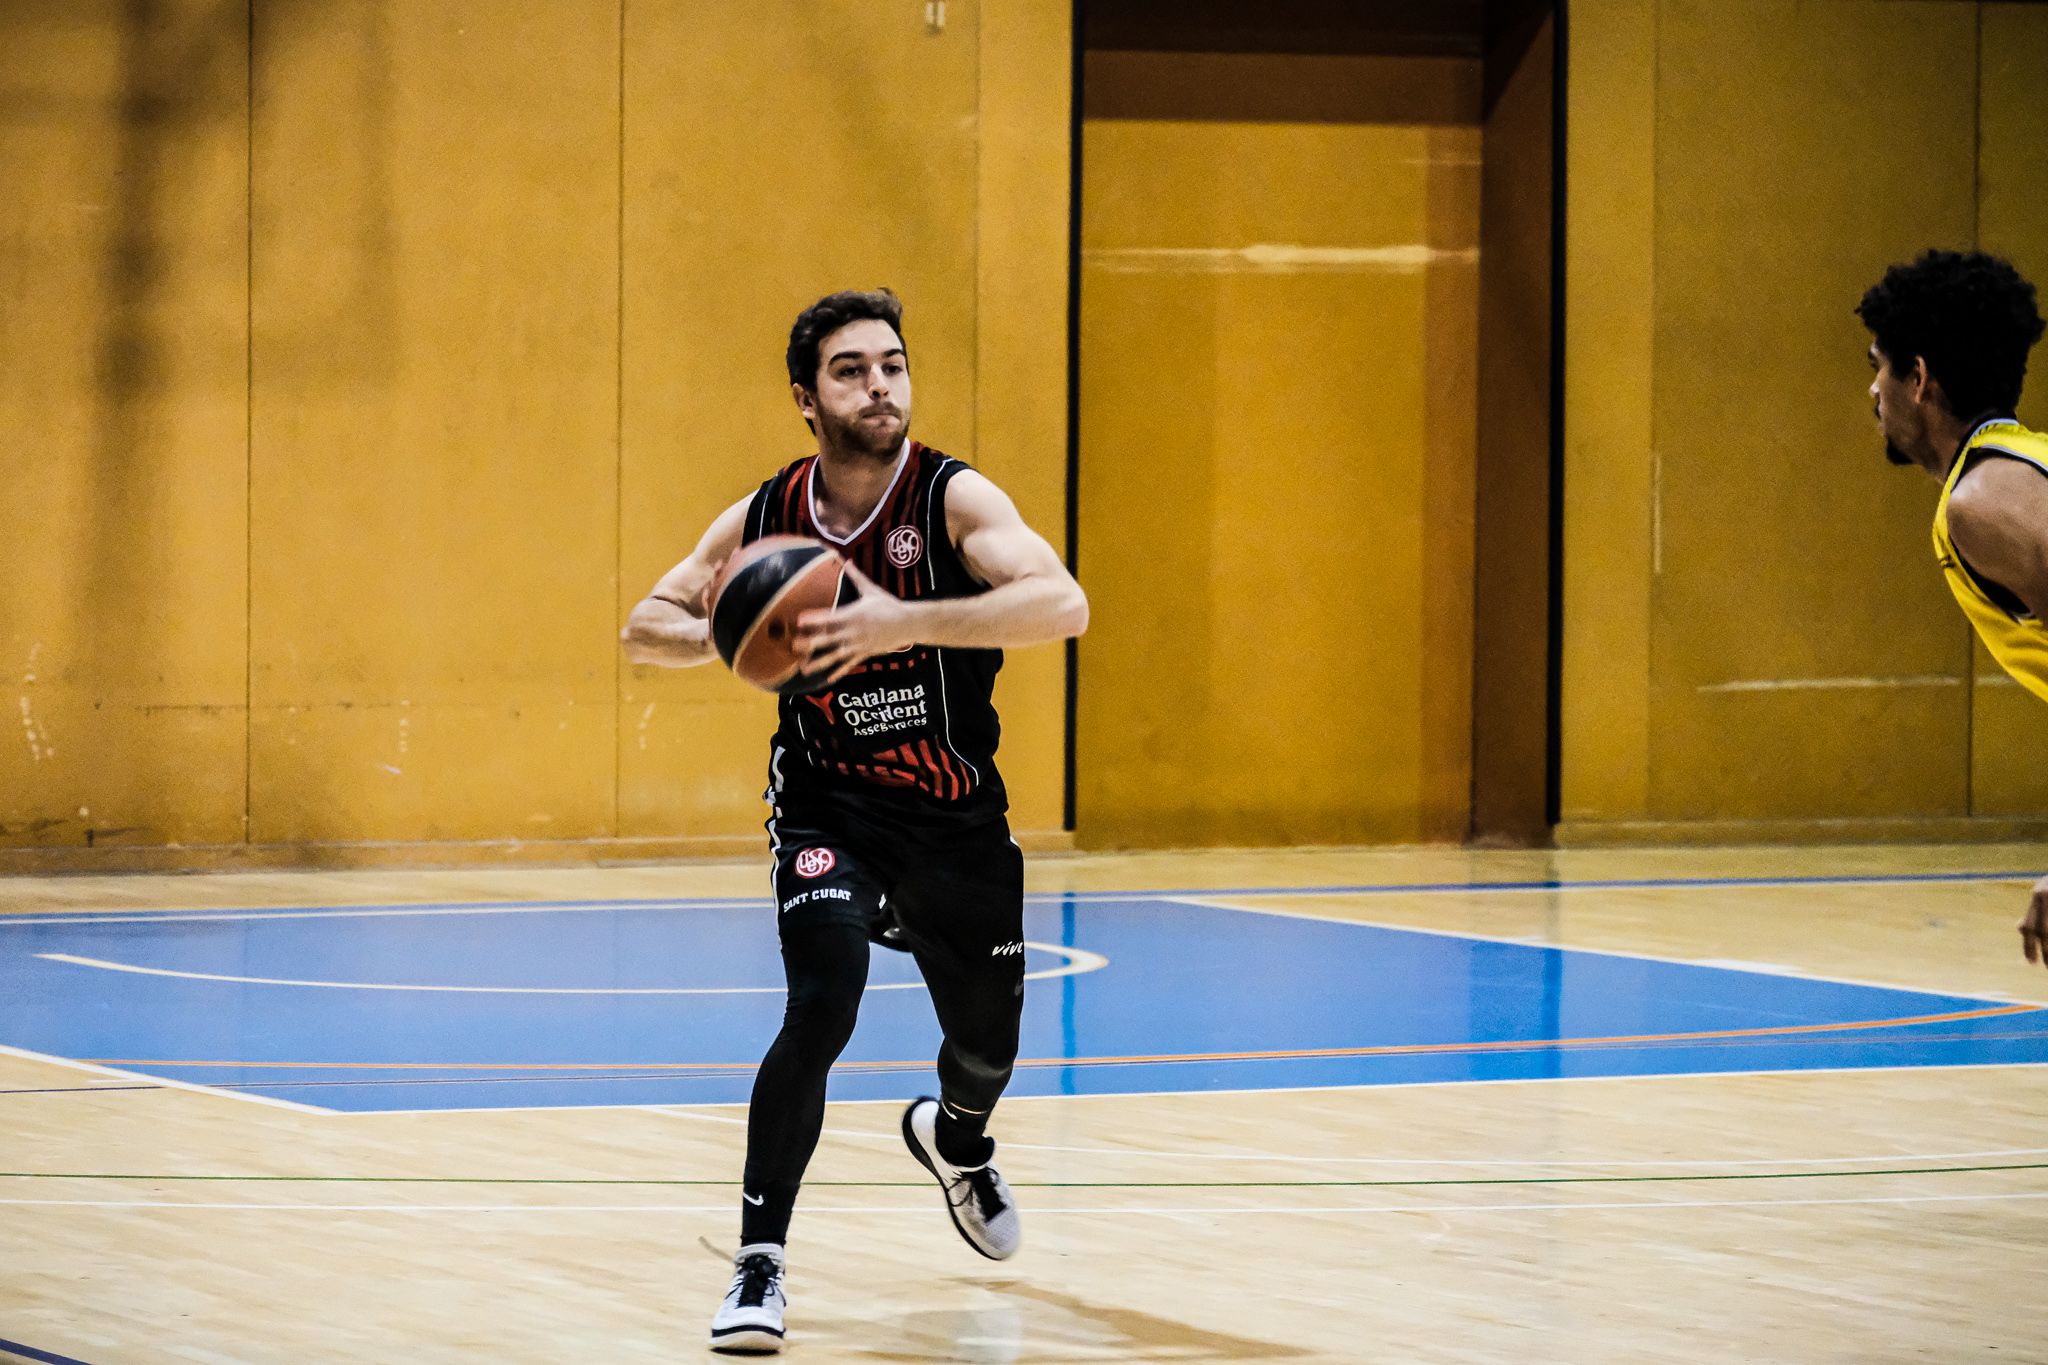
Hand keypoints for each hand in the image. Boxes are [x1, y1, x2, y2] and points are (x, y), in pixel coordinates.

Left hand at [795, 563, 915, 684]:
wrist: (908, 623)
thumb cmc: (889, 605)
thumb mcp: (871, 590)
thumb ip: (855, 576)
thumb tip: (845, 559)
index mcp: (853, 614)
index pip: (829, 617)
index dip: (814, 619)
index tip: (799, 620)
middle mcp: (853, 631)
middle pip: (828, 638)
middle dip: (810, 642)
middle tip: (794, 645)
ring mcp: (859, 644)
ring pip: (835, 655)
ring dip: (819, 662)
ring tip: (804, 668)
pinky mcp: (865, 654)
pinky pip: (849, 664)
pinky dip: (839, 672)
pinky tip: (828, 679)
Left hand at [2023, 876, 2047, 968]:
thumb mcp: (2043, 892)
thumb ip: (2035, 910)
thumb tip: (2021, 928)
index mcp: (2040, 894)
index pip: (2031, 924)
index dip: (2029, 945)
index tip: (2030, 962)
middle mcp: (2045, 894)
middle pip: (2043, 930)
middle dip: (2044, 950)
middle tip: (2046, 966)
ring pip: (2047, 930)